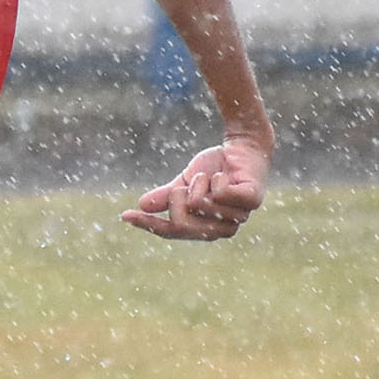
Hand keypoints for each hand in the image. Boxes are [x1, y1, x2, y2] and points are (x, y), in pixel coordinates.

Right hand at [124, 137, 268, 240]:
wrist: (242, 147)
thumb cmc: (213, 168)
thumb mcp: (184, 183)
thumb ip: (167, 196)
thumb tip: (142, 205)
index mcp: (204, 229)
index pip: (170, 232)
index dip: (148, 224)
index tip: (126, 215)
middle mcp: (222, 229)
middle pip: (181, 222)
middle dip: (177, 197)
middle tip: (187, 183)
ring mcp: (239, 216)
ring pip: (199, 205)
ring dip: (200, 183)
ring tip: (211, 177)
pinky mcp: (252, 200)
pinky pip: (219, 194)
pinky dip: (215, 180)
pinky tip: (224, 176)